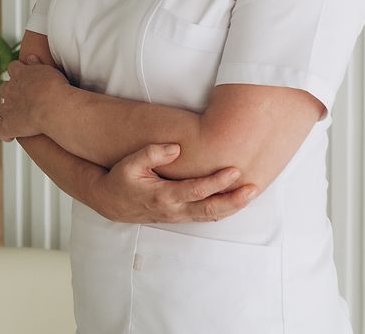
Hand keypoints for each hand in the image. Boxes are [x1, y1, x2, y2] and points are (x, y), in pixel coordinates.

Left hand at [0, 55, 69, 141]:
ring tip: (18, 116)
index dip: (18, 73)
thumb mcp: (46, 69)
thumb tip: (30, 57)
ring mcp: (7, 109)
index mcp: (20, 74)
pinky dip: (6, 134)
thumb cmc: (54, 87)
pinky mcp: (9, 126)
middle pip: (4, 88)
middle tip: (22, 97)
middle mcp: (9, 90)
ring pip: (1, 109)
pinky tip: (11, 136)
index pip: (13, 68)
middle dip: (10, 92)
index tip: (23, 76)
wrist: (53, 106)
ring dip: (7, 112)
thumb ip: (36, 63)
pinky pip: (3, 132)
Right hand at [91, 143, 257, 223]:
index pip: (196, 191)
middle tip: (253, 189)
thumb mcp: (130, 163)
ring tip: (251, 194)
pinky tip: (236, 201)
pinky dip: (222, 210)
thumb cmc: (122, 180)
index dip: (216, 182)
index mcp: (163, 196)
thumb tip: (177, 147)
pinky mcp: (180, 217)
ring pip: (210, 217)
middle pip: (210, 210)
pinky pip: (205, 217)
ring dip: (232, 207)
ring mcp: (178, 216)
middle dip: (233, 201)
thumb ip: (152, 153)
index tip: (233, 171)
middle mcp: (174, 210)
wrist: (112, 203)